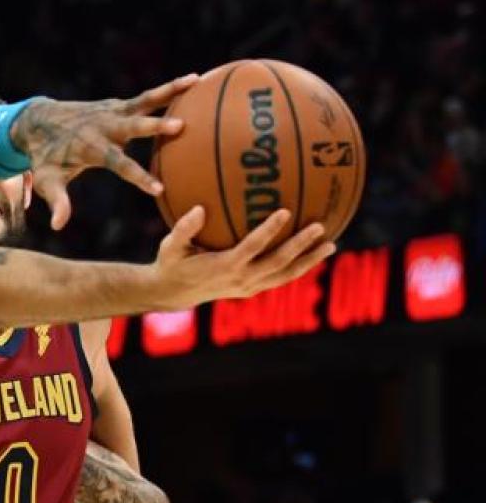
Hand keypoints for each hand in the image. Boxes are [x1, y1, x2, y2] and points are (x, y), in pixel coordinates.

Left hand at [13, 74, 198, 228]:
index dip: (137, 177)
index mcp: (91, 148)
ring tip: (196, 82)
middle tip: (179, 126)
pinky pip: (148, 97)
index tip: (159, 189)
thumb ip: (56, 201)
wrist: (39, 120)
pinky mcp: (120, 104)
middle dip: (154, 127)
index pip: (118, 164)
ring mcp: (113, 112)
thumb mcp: (47, 180)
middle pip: (133, 127)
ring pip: (145, 101)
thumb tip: (58, 225)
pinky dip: (169, 90)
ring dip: (170, 92)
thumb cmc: (47, 156)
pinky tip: (195, 81)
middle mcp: (105, 126)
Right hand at [149, 206, 334, 309]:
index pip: (252, 247)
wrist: (174, 294)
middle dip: (301, 246)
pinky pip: (281, 277)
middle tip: (320, 227)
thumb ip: (184, 229)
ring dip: (310, 260)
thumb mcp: (170, 246)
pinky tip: (313, 253)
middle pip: (279, 263)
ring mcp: (250, 287)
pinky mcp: (253, 289)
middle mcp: (242, 279)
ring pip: (286, 274)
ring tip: (331, 244)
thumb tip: (199, 208)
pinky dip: (299, 266)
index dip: (269, 231)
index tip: (285, 211)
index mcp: (224, 266)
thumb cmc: (171, 263)